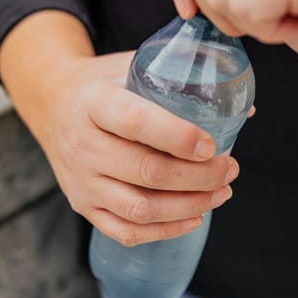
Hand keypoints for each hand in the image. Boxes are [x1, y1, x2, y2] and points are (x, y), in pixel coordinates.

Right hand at [7, 48, 238, 246]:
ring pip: (140, 208)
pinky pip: (125, 231)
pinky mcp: (83, 205)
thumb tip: (245, 110)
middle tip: (230, 169)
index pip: (135, 122)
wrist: (51, 104)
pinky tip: (194, 217)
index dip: (177, 136)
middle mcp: (83, 145)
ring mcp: (81, 181)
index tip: (212, 144)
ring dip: (189, 206)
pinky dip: (165, 231)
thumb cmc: (103, 84)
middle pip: (146, 172)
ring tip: (221, 193)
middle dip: (198, 177)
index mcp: (94, 103)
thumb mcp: (132, 66)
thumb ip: (181, 81)